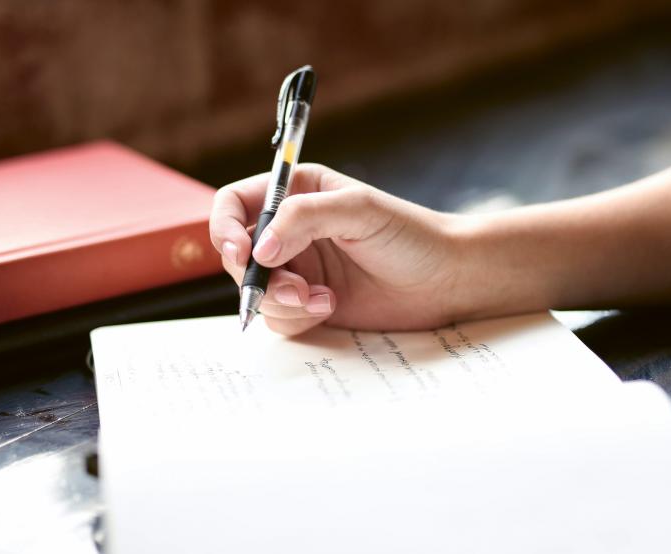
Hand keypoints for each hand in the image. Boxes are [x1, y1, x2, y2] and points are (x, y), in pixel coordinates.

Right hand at [209, 164, 462, 334]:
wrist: (445, 280)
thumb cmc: (410, 235)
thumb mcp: (358, 210)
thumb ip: (304, 218)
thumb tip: (258, 250)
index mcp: (296, 194)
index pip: (235, 205)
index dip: (225, 228)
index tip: (240, 253)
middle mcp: (290, 231)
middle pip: (238, 255)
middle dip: (259, 277)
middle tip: (294, 288)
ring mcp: (298, 270)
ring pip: (255, 291)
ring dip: (280, 301)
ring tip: (321, 300)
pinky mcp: (308, 304)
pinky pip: (278, 318)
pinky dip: (297, 318)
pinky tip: (331, 307)